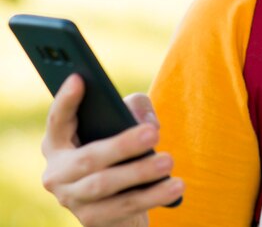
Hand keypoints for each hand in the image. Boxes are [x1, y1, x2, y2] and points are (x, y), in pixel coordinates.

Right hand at [41, 74, 183, 226]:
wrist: (117, 199)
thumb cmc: (120, 147)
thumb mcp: (125, 121)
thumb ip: (135, 108)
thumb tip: (146, 123)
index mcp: (58, 142)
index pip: (57, 120)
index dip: (66, 100)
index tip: (79, 78)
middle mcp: (57, 173)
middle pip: (88, 158)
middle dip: (123, 145)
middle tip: (154, 133)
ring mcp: (72, 199)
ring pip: (105, 185)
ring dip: (141, 173)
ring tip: (169, 162)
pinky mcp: (91, 220)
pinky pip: (123, 208)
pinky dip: (151, 196)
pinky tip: (174, 186)